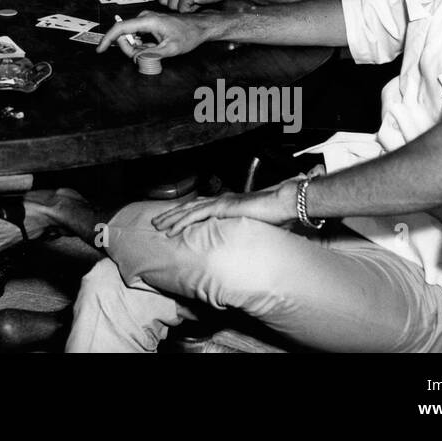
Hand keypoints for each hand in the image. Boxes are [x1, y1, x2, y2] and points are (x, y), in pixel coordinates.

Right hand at [95, 9, 210, 58]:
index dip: (108, 39)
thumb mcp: (171, 49)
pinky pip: (137, 36)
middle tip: (145, 58)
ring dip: (138, 49)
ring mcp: (145, 20)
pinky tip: (156, 47)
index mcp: (148, 21)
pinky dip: (142, 46)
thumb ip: (152, 54)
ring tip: (156, 51)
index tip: (100, 49)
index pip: (121, 28)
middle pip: (125, 36)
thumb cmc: (188, 35)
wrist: (199, 26)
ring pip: (131, 38)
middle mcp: (144, 18)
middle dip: (130, 49)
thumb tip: (135, 58)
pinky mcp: (148, 23)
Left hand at [149, 180, 298, 236]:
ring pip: (188, 210)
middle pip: (189, 207)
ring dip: (171, 218)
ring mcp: (220, 202)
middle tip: (157, 222)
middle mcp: (220, 200)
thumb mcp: (255, 225)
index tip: (173, 221)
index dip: (185, 213)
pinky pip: (196, 215)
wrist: (284, 203)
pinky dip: (182, 222)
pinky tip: (172, 229)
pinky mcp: (221, 207)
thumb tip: (240, 241)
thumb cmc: (275, 214)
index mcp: (227, 202)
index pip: (200, 207)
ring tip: (158, 225)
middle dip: (172, 214)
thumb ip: (244, 229)